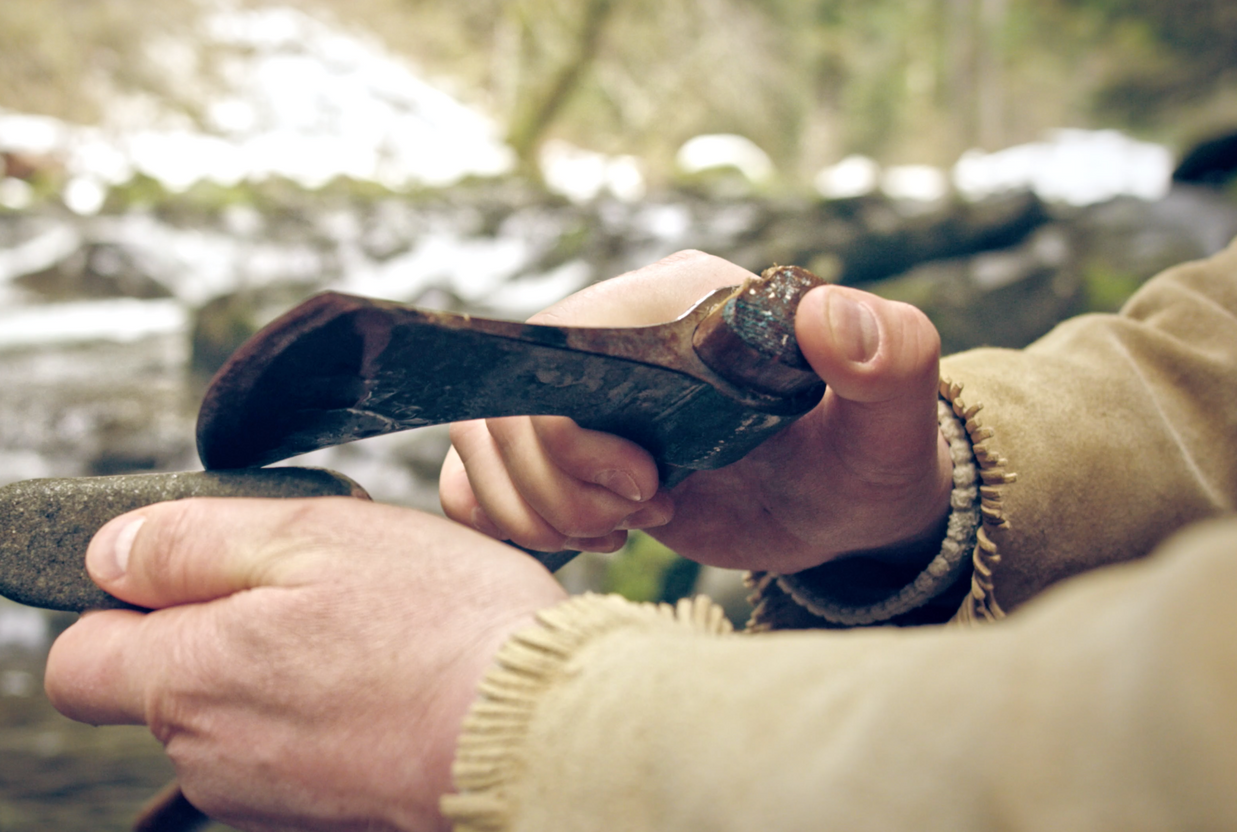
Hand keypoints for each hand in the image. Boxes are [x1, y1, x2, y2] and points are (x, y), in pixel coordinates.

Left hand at [44, 497, 566, 831]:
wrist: (546, 737)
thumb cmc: (439, 626)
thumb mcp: (312, 537)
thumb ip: (191, 543)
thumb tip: (107, 552)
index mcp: (190, 682)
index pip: (76, 664)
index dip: (115, 608)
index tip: (183, 576)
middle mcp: (212, 760)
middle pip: (162, 690)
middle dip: (211, 633)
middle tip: (308, 588)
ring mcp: (268, 801)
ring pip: (233, 721)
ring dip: (276, 671)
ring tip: (367, 633)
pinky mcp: (324, 818)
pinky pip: (292, 754)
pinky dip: (323, 715)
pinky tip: (390, 683)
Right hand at [439, 250, 951, 574]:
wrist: (839, 506)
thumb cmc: (867, 457)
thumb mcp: (892, 419)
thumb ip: (890, 357)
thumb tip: (824, 314)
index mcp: (673, 298)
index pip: (560, 351)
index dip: (579, 436)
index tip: (651, 487)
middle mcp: (610, 332)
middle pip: (506, 407)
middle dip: (563, 487)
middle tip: (648, 512)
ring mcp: (576, 392)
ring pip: (480, 443)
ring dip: (538, 510)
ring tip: (622, 528)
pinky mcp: (558, 448)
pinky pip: (471, 476)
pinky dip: (508, 520)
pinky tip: (588, 539)